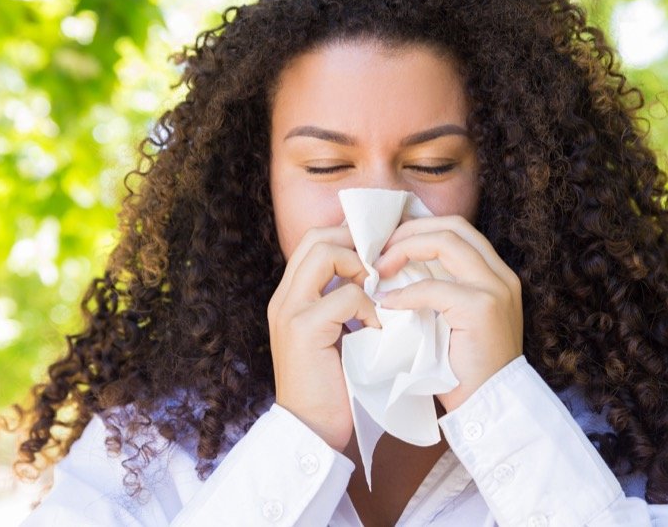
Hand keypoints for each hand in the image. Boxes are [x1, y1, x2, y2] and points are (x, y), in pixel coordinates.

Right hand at [267, 226, 380, 450]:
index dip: (348, 237)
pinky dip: (370, 308)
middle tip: (383, 265)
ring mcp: (290, 311)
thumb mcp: (334, 336)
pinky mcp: (304, 329)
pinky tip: (379, 330)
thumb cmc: (331, 386)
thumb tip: (376, 276)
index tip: (379, 250)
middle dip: (356, 243)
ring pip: (327, 255)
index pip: (314, 241)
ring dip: (361, 269)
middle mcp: (284, 298)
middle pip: (317, 238)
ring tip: (378, 294)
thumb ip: (341, 305)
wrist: (311, 430)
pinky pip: (345, 296)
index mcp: (289, 297)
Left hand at [374, 216, 522, 412]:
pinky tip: (387, 303)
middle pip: (453, 226)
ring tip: (379, 268)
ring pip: (446, 243)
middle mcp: (501, 275)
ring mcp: (495, 289)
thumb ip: (434, 289)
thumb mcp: (450, 318)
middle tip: (378, 249)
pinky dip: (406, 292)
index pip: (457, 229)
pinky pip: (435, 288)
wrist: (490, 407)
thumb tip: (393, 267)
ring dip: (405, 250)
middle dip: (410, 231)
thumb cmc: (463, 368)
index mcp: (495, 274)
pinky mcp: (482, 309)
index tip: (387, 243)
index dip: (419, 228)